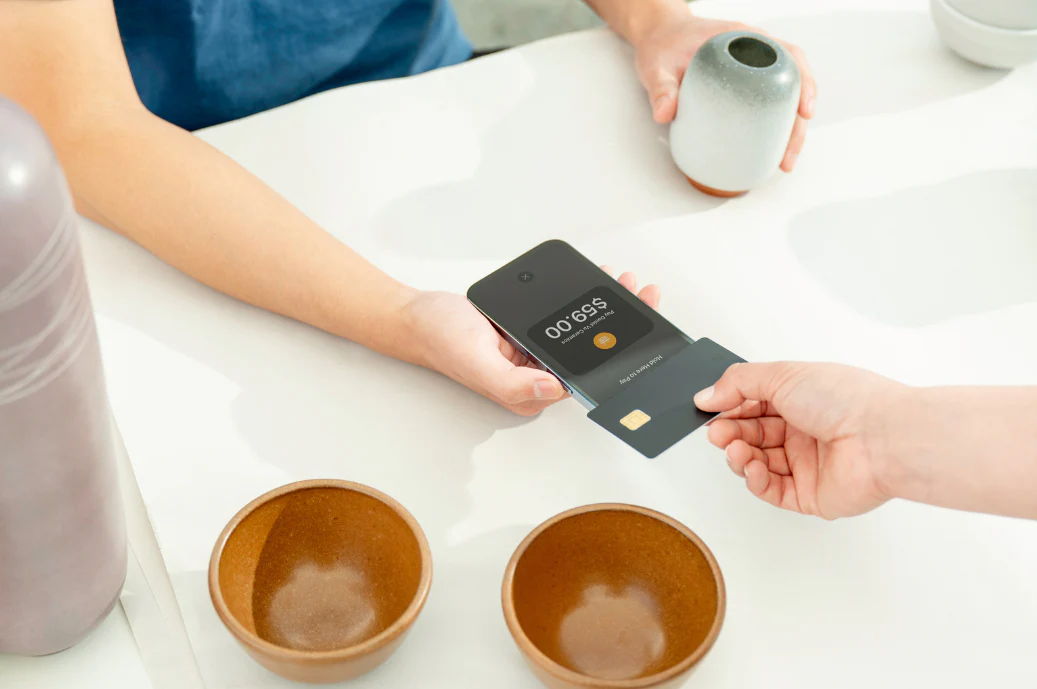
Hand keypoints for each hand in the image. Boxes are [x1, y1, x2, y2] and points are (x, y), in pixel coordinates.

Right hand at [406, 268, 660, 415]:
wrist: (417, 315)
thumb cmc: (442, 341)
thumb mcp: (478, 363)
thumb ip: (515, 384)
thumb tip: (557, 389)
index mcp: (532, 392)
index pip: (587, 375)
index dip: (618, 351)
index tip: (638, 320)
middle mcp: (537, 376)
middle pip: (590, 353)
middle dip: (621, 323)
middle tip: (641, 293)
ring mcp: (533, 353)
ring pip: (581, 333)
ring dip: (606, 308)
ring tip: (624, 282)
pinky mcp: (527, 333)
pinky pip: (563, 318)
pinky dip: (583, 300)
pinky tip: (595, 281)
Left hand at [633, 11, 815, 171]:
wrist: (658, 38)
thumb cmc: (662, 46)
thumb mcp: (657, 67)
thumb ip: (661, 88)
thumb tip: (664, 113)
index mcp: (744, 39)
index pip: (789, 56)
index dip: (803, 83)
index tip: (804, 112)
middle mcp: (754, 52)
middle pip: (793, 84)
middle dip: (798, 123)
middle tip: (788, 156)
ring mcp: (751, 71)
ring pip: (783, 99)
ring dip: (789, 130)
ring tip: (783, 161)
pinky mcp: (743, 87)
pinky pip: (767, 104)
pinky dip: (773, 127)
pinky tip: (769, 151)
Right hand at [694, 362, 904, 518]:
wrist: (884, 438)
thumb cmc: (848, 401)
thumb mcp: (782, 375)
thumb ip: (738, 383)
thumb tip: (707, 395)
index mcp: (801, 399)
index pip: (753, 404)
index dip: (729, 408)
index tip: (709, 409)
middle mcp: (805, 431)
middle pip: (752, 434)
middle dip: (730, 433)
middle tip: (716, 433)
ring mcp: (808, 464)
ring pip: (758, 463)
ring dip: (740, 457)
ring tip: (736, 450)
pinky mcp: (811, 495)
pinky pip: (772, 490)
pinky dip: (756, 481)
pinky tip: (752, 468)